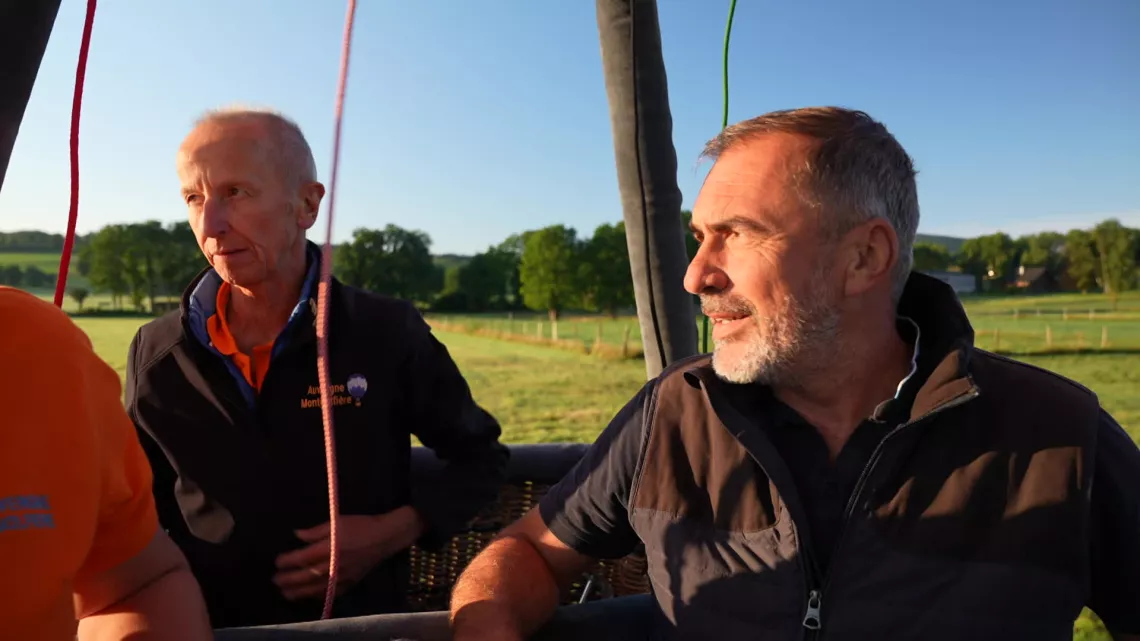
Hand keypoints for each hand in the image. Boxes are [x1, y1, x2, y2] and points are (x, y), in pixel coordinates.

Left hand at [273, 507, 424, 600]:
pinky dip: (318, 595)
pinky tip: (308, 595)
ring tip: (285, 593)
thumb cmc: (360, 526)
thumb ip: (315, 531)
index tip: (277, 562)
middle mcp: (333, 565)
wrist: (385, 537)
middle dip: (288, 579)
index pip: (302, 558)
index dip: (288, 561)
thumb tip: (296, 535)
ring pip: (316, 588)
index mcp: (329, 547)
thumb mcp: (336, 522)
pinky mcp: (350, 583)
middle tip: (275, 580)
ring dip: (298, 591)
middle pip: (306, 575)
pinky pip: (331, 593)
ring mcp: (342, 576)